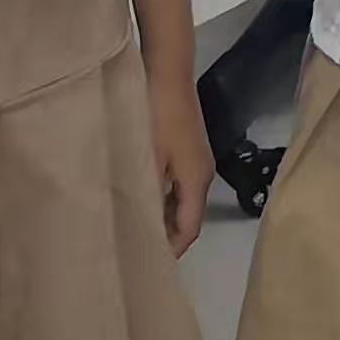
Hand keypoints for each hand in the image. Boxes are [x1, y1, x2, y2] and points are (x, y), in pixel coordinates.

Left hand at [148, 68, 213, 256]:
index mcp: (196, 182)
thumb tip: (141, 224)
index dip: (172, 250)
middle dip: (168, 236)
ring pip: (183, 200)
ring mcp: (198, 160)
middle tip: (138, 249)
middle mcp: (203, 174)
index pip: (189, 229)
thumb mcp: (148, 158)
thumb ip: (148, 193)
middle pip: (188, 217)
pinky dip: (164, 197)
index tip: (150, 266)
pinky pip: (180, 184)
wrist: (168, 72)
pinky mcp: (189, 148)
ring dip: (164, 216)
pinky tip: (142, 195)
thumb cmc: (157, 116)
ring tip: (136, 226)